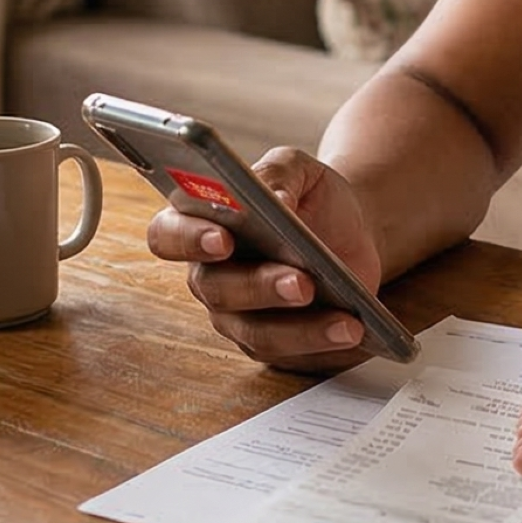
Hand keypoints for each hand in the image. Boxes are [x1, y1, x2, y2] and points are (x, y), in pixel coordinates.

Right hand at [144, 147, 386, 371]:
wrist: (351, 230)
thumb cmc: (311, 197)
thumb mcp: (299, 169)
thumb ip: (280, 172)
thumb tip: (275, 199)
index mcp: (199, 224)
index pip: (167, 235)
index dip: (188, 240)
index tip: (223, 238)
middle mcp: (210, 276)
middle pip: (216, 289)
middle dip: (259, 287)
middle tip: (301, 281)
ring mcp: (238, 317)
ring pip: (256, 332)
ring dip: (300, 328)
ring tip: (344, 318)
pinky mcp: (272, 345)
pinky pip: (291, 353)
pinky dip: (323, 342)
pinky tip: (354, 328)